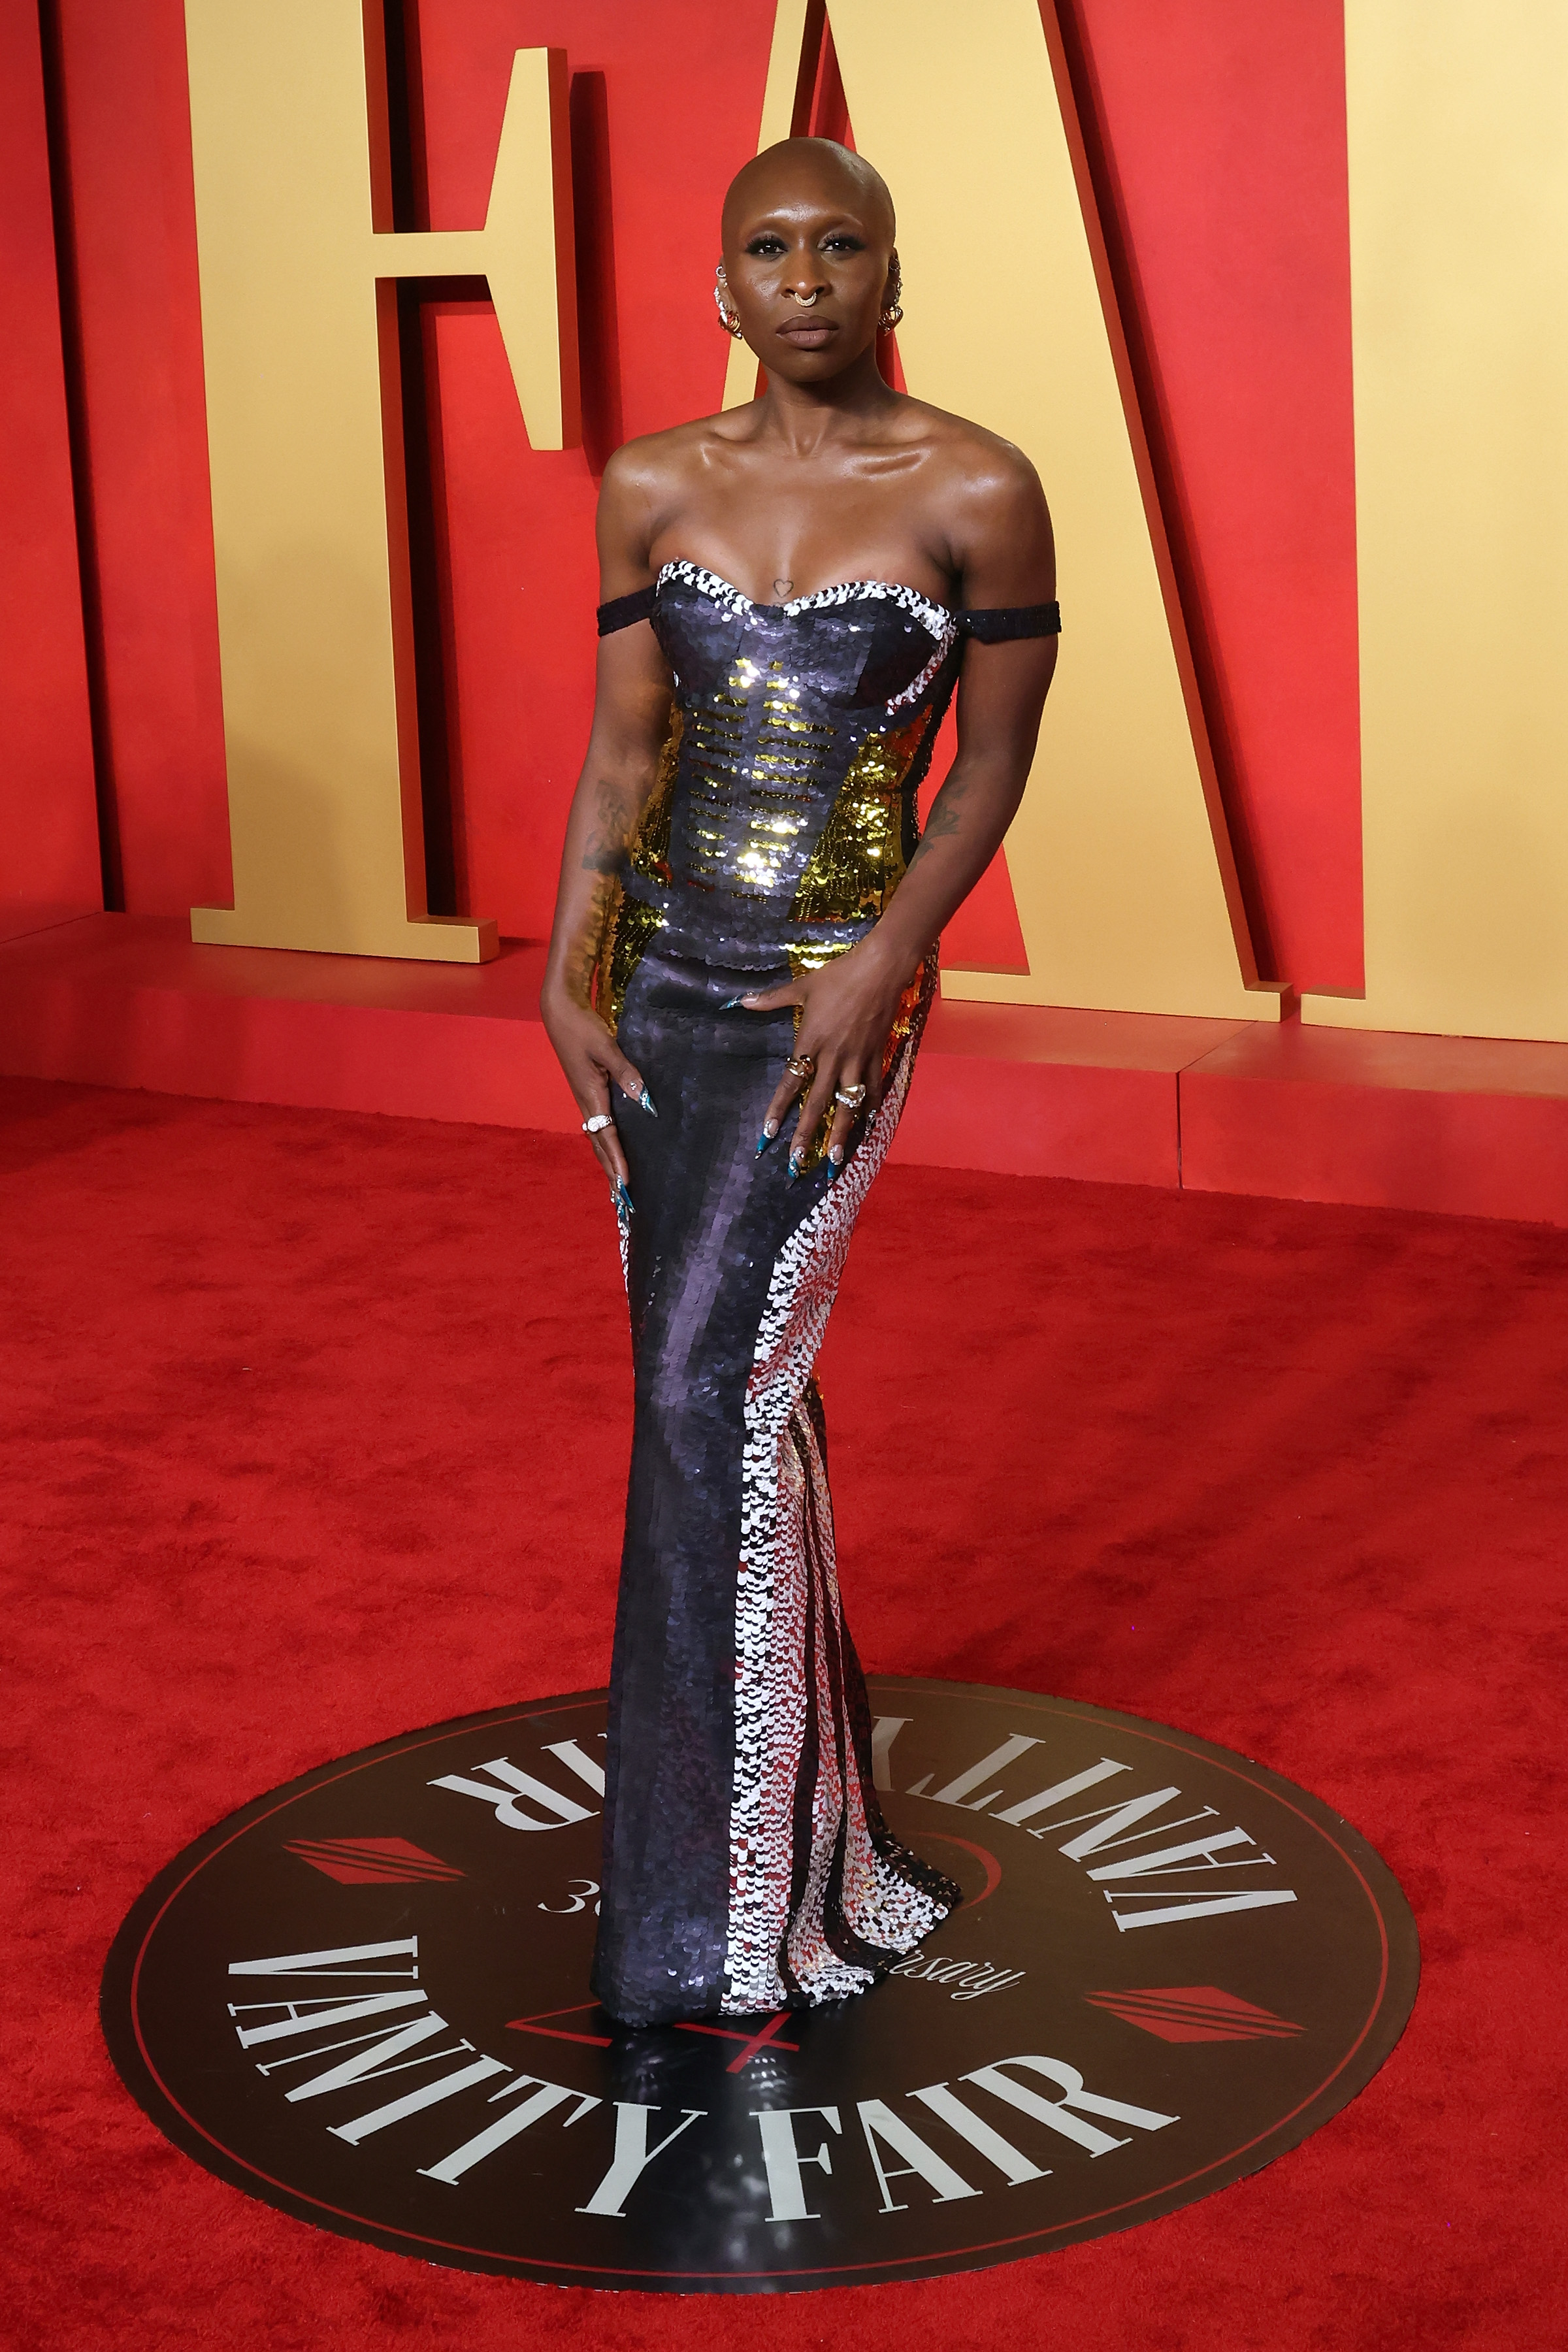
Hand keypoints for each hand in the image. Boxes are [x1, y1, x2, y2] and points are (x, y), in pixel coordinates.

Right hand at [540, 985, 653, 1196]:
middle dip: (611, 1172)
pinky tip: (615, 1149)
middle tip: (623, 1199)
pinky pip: (599, 1125)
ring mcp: (586, 1098)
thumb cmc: (581, 1026)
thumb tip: (641, 1095)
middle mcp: (587, 1102)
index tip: (625, 1183)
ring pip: (598, 1137)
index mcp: (590, 1095)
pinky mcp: (588, 1092)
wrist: (560, 1011)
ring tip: (618, 1184)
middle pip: (600, 1145)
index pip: (606, 1135)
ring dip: (608, 1161)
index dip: (617, 1160)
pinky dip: (607, 1144)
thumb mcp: (605, 1046)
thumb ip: (624, 1070)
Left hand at [742, 934, 916, 1175]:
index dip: (778, 1110)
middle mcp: (833, 1058)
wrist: (880, 969)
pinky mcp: (876, 1056)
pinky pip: (873, 1089)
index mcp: (811, 1042)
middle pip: (816, 1103)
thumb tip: (740, 1001)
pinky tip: (867, 1126)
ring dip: (840, 1134)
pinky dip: (870, 1108)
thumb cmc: (839, 976)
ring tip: (834, 1159)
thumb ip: (771, 999)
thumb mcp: (802, 987)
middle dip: (806, 1135)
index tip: (768, 1135)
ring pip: (847, 1104)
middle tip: (797, 1162)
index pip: (790, 1083)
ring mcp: (857, 1060)